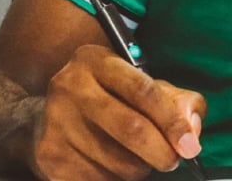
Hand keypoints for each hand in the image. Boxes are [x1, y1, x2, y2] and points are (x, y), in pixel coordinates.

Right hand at [29, 43, 206, 180]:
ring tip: (135, 158)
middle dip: (161, 152)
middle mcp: (70, 86)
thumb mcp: (138, 85)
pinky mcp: (49, 157)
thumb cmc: (105, 99)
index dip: (173, 121)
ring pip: (118, 162)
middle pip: (131, 129)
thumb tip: (191, 128)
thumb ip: (175, 100)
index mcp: (96, 61)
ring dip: (138, 168)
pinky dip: (115, 180)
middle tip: (171, 160)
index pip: (144, 90)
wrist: (40, 119)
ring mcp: (56, 123)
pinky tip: (110, 166)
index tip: (190, 145)